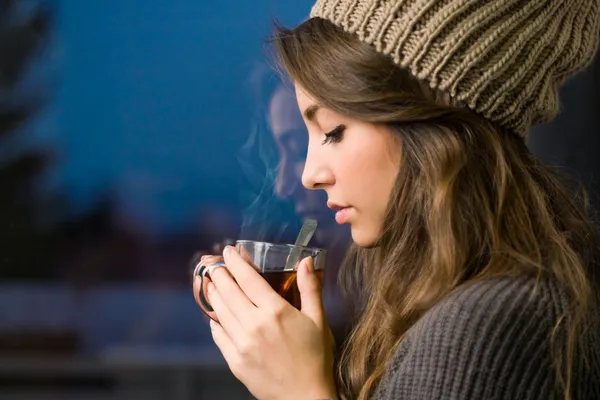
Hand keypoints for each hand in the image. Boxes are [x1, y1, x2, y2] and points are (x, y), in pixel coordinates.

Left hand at [194, 246, 337, 399]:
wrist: (305, 397)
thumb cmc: (315, 358)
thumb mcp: (318, 320)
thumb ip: (310, 288)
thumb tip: (307, 261)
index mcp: (276, 311)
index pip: (247, 278)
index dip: (235, 262)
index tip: (228, 251)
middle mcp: (254, 324)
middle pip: (228, 291)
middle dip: (218, 273)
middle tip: (213, 263)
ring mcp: (241, 343)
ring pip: (219, 310)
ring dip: (214, 293)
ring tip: (211, 283)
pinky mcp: (235, 360)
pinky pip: (218, 334)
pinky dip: (215, 320)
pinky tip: (216, 314)